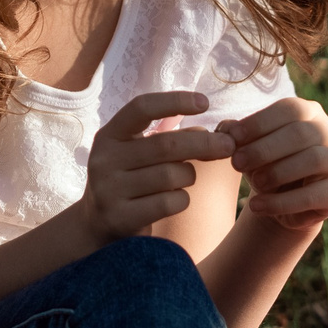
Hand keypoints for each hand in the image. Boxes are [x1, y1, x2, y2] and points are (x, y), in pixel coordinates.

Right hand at [75, 91, 236, 245]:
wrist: (98, 225)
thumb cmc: (131, 180)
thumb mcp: (141, 154)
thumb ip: (171, 140)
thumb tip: (214, 134)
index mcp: (110, 135)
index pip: (141, 108)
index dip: (175, 101)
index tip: (204, 103)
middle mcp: (104, 159)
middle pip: (166, 144)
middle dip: (204, 144)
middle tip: (229, 146)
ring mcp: (109, 190)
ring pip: (171, 175)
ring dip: (189, 176)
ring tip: (183, 180)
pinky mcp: (121, 217)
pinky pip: (170, 203)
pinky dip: (182, 200)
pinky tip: (174, 200)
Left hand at [220, 97, 327, 230]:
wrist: (282, 199)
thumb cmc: (266, 162)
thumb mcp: (249, 146)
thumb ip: (237, 135)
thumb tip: (225, 129)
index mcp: (309, 111)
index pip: (288, 109)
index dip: (259, 122)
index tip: (231, 137)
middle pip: (300, 133)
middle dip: (264, 149)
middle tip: (236, 163)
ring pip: (313, 160)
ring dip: (278, 172)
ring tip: (253, 183)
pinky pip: (313, 196)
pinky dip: (281, 202)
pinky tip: (256, 207)